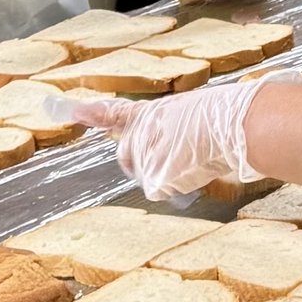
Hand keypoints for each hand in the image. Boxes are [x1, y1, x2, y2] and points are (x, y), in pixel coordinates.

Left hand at [62, 69, 300, 201]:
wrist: (230, 124)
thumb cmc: (224, 116)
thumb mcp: (192, 114)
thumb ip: (174, 129)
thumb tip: (183, 148)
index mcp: (151, 112)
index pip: (113, 113)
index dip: (91, 113)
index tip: (70, 110)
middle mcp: (139, 133)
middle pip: (127, 158)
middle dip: (145, 163)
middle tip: (175, 158)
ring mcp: (144, 156)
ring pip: (149, 178)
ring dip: (168, 174)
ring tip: (195, 158)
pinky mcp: (154, 177)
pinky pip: (164, 190)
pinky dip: (180, 186)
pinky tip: (197, 169)